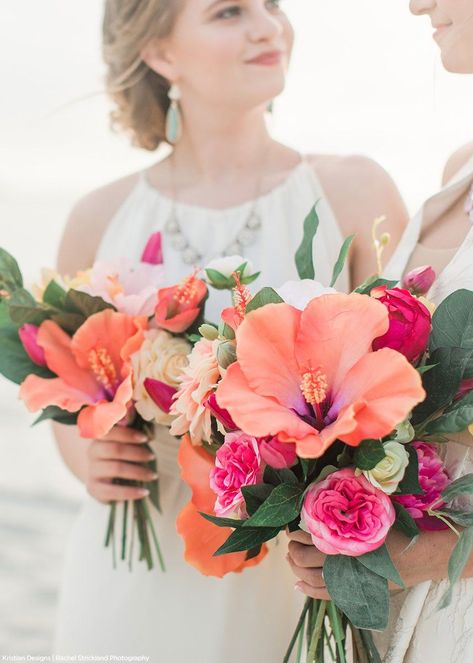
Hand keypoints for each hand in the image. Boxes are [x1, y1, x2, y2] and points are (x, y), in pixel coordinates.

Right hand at [86, 426, 156, 503]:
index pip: (110, 432)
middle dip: (136, 453)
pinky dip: (130, 492)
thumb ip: (137, 434)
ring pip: (116, 468)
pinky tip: (144, 492)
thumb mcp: (127, 442)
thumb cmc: (121, 455)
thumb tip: (150, 435)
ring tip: (153, 475)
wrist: (104, 478)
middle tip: (152, 457)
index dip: (128, 434)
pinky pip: (112, 491)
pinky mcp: (94, 489)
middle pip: (115, 449)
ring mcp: (92, 471)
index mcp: (99, 437)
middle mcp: (92, 453)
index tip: (146, 439)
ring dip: (138, 472)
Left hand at [287, 526, 468, 599]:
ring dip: (296, 568)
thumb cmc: (394, 530)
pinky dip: (307, 589)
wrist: (417, 556)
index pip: (307, 536)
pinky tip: (298, 584)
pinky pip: (322, 594)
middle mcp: (339, 561)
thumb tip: (321, 499)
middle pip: (302, 558)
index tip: (292, 527)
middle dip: (293, 550)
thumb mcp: (370, 513)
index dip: (295, 532)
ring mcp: (345, 580)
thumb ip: (346, 508)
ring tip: (293, 559)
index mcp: (342, 538)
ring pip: (309, 578)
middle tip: (292, 543)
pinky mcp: (351, 592)